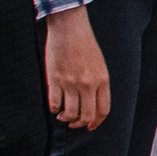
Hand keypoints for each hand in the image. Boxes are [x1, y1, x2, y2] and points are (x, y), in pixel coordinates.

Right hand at [43, 4, 110, 131]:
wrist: (70, 28)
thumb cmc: (85, 45)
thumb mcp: (99, 65)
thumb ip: (98, 84)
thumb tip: (92, 104)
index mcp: (102, 80)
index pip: (103, 110)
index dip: (97, 122)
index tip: (90, 126)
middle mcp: (88, 84)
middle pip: (86, 115)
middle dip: (80, 124)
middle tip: (74, 123)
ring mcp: (70, 83)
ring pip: (69, 113)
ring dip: (65, 119)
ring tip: (63, 116)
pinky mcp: (54, 80)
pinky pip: (53, 104)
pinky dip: (53, 109)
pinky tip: (54, 106)